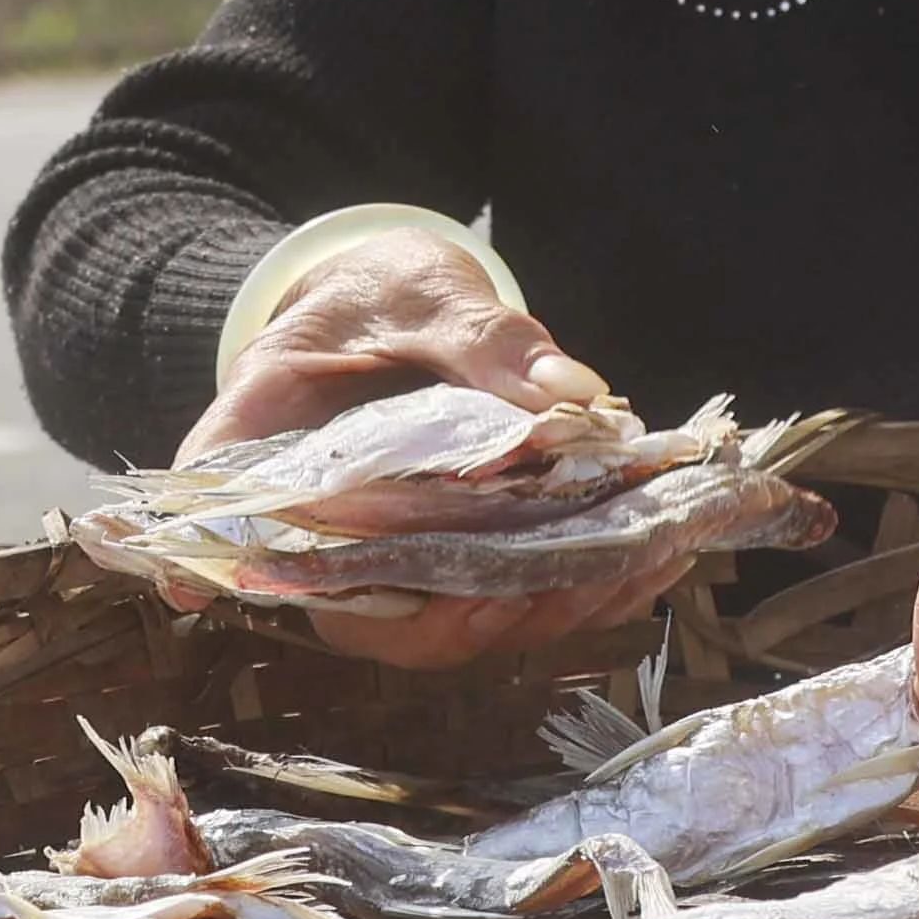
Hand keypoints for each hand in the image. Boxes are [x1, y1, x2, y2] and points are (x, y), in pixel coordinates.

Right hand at [182, 228, 661, 669]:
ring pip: (453, 625)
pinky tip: (654, 555)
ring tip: (639, 559)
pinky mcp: (458, 563)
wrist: (391, 307)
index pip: (264, 552)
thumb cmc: (377, 295)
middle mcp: (325, 538)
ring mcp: (394, 561)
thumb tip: (569, 386)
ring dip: (547, 607)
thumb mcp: (416, 293)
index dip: (318, 595)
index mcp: (266, 466)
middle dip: (471, 615)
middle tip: (559, 580)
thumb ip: (480, 338)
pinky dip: (582, 590)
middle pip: (377, 619)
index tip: (415, 601)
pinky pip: (511, 600)